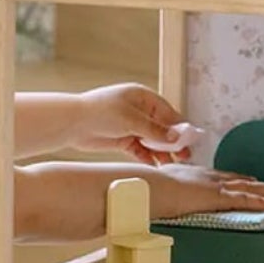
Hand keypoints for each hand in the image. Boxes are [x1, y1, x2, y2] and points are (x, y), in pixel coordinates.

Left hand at [81, 84, 196, 163]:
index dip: (180, 128)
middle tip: (185, 156)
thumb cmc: (100, 112)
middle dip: (173, 142)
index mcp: (143, 98)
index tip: (191, 141)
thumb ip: (155, 130)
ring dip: (162, 152)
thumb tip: (177, 137)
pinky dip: (148, 156)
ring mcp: (131, 125)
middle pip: (162, 128)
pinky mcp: (122, 139)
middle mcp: (139, 111)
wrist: (72, 123)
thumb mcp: (132, 120)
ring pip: (152, 140)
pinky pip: (140, 149)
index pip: (169, 113)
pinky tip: (155, 165)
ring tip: (172, 164)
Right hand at [147, 165, 263, 218]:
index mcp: (195, 173)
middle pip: (240, 179)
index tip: (249, 179)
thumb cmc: (149, 188)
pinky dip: (262, 201)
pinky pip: (246, 199)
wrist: (151, 186)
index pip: (222, 176)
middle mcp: (209, 176)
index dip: (237, 179)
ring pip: (249, 187)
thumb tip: (155, 194)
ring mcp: (216, 185)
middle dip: (260, 182)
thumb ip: (162, 189)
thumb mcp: (157, 186)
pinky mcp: (219, 196)